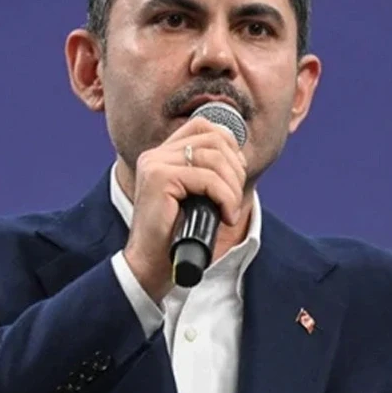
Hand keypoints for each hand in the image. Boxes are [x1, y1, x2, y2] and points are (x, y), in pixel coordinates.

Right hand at [123, 117, 246, 300]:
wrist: (152, 266)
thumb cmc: (177, 237)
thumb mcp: (197, 198)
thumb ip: (209, 173)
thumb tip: (240, 158)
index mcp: (162, 155)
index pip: (203, 126)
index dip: (229, 144)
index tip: (236, 176)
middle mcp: (156, 155)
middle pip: (214, 138)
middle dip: (236, 169)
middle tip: (234, 200)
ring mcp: (155, 164)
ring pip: (215, 158)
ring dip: (233, 187)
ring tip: (230, 211)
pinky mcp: (159, 178)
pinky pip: (208, 178)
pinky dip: (226, 198)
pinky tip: (226, 217)